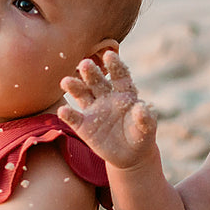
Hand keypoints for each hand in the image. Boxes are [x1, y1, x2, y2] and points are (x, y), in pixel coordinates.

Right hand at [59, 51, 156, 169]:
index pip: (119, 76)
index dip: (115, 65)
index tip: (109, 55)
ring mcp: (93, 110)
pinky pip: (75, 118)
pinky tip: (63, 110)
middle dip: (91, 72)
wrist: (130, 155)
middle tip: (85, 63)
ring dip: (74, 87)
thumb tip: (142, 107)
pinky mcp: (84, 125)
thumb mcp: (147, 128)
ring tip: (66, 81)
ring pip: (82, 94)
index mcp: (124, 92)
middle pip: (97, 81)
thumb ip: (145, 118)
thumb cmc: (140, 135)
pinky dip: (68, 114)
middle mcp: (106, 96)